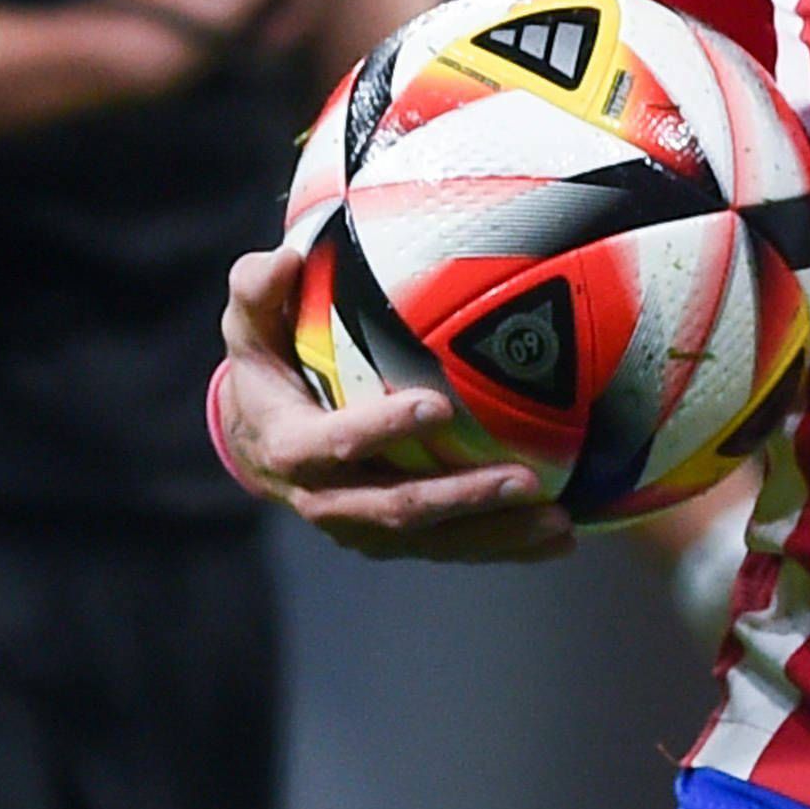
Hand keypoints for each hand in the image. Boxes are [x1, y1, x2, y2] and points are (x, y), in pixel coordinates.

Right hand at [214, 246, 570, 560]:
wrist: (259, 438)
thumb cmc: (268, 365)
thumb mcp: (250, 324)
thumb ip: (257, 291)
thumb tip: (284, 259)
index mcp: (290, 446)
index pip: (333, 446)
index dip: (382, 430)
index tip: (439, 405)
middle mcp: (324, 499)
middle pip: (395, 508)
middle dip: (461, 497)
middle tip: (523, 479)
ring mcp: (362, 527)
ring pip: (433, 540)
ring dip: (496, 534)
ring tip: (557, 524)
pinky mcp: (394, 540)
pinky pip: (452, 549)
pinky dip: (505, 546)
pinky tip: (559, 539)